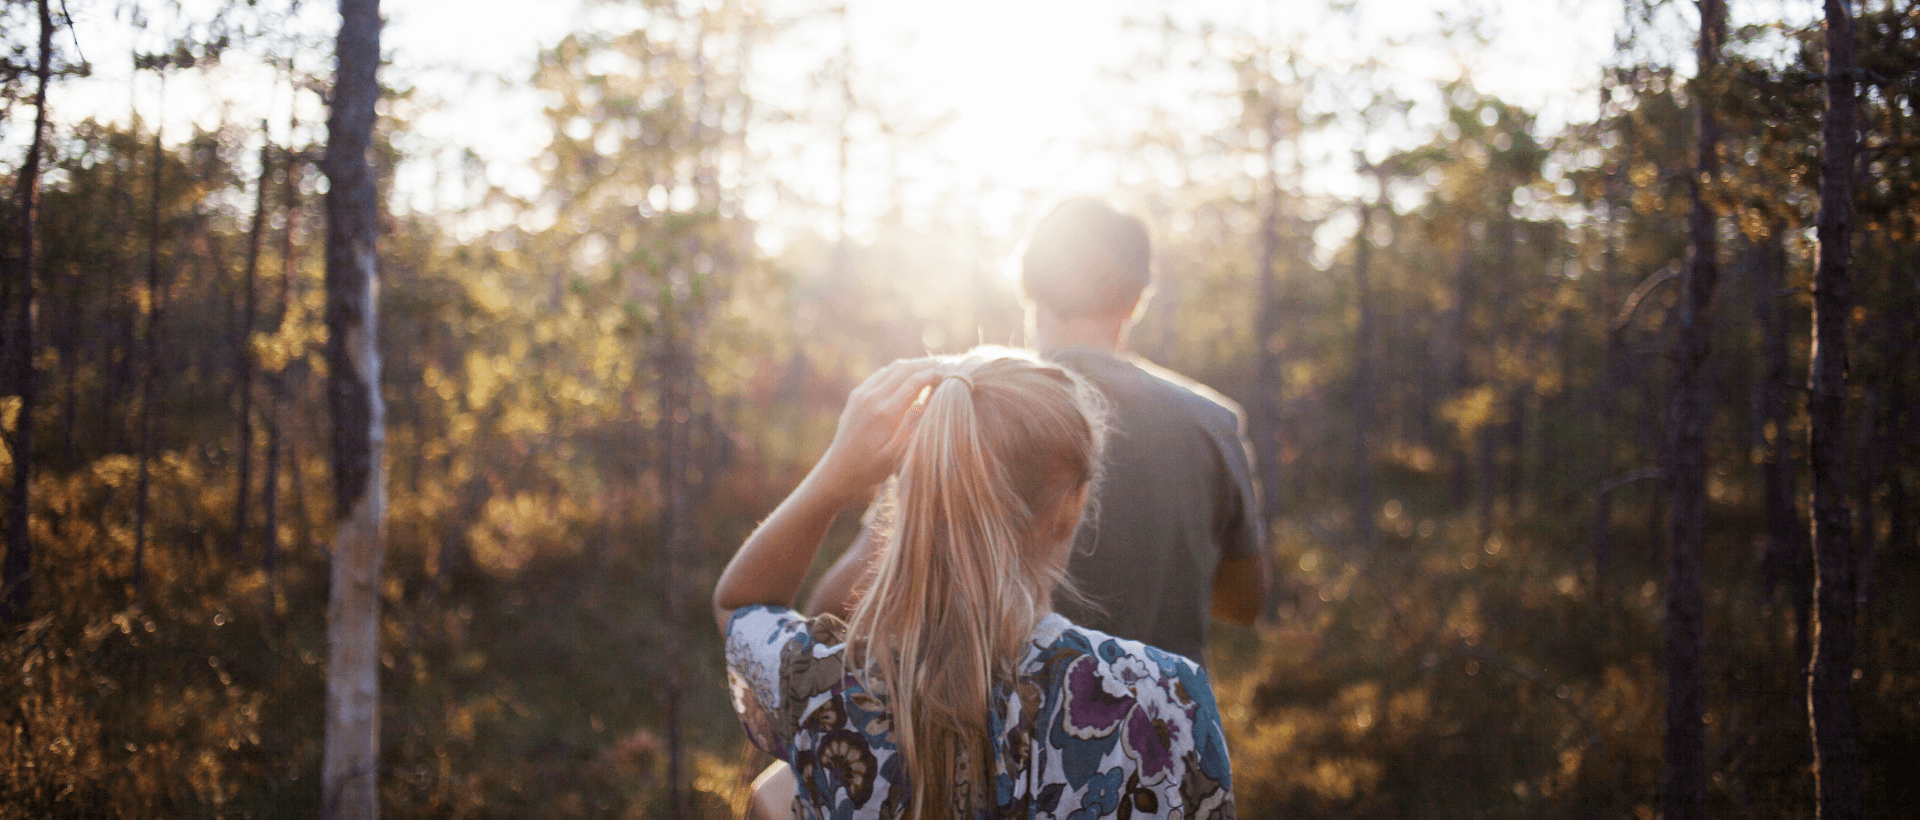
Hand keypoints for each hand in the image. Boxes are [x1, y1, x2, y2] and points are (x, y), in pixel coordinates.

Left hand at [810, 358, 939, 502]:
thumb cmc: (870, 468)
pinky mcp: (857, 394)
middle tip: (947, 364)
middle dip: (927, 364)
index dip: (934, 373)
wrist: (838, 470)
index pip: (914, 381)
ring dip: (913, 365)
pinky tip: (910, 375)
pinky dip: (898, 371)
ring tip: (932, 367)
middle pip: (904, 369)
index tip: (951, 372)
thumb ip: (910, 427)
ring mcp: (862, 393)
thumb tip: (925, 403)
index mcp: (884, 413)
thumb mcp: (894, 456)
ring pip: (892, 368)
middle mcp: (872, 397)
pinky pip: (881, 374)